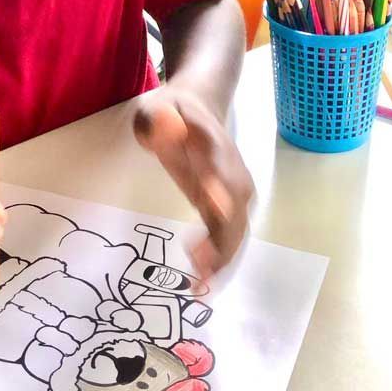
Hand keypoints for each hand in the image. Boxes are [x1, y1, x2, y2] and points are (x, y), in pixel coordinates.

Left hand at [133, 85, 253, 283]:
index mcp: (211, 143)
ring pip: (237, 227)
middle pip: (234, 207)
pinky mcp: (229, 202)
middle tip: (198, 268)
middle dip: (221, 240)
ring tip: (200, 284)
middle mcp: (231, 169)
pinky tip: (205, 279)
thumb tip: (161, 130)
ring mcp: (234, 187)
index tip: (213, 206)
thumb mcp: (154, 106)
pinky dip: (223, 257)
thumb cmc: (171, 109)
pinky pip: (232, 233)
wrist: (199, 105)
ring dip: (223, 257)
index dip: (218, 185)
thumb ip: (154, 120)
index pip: (219, 166)